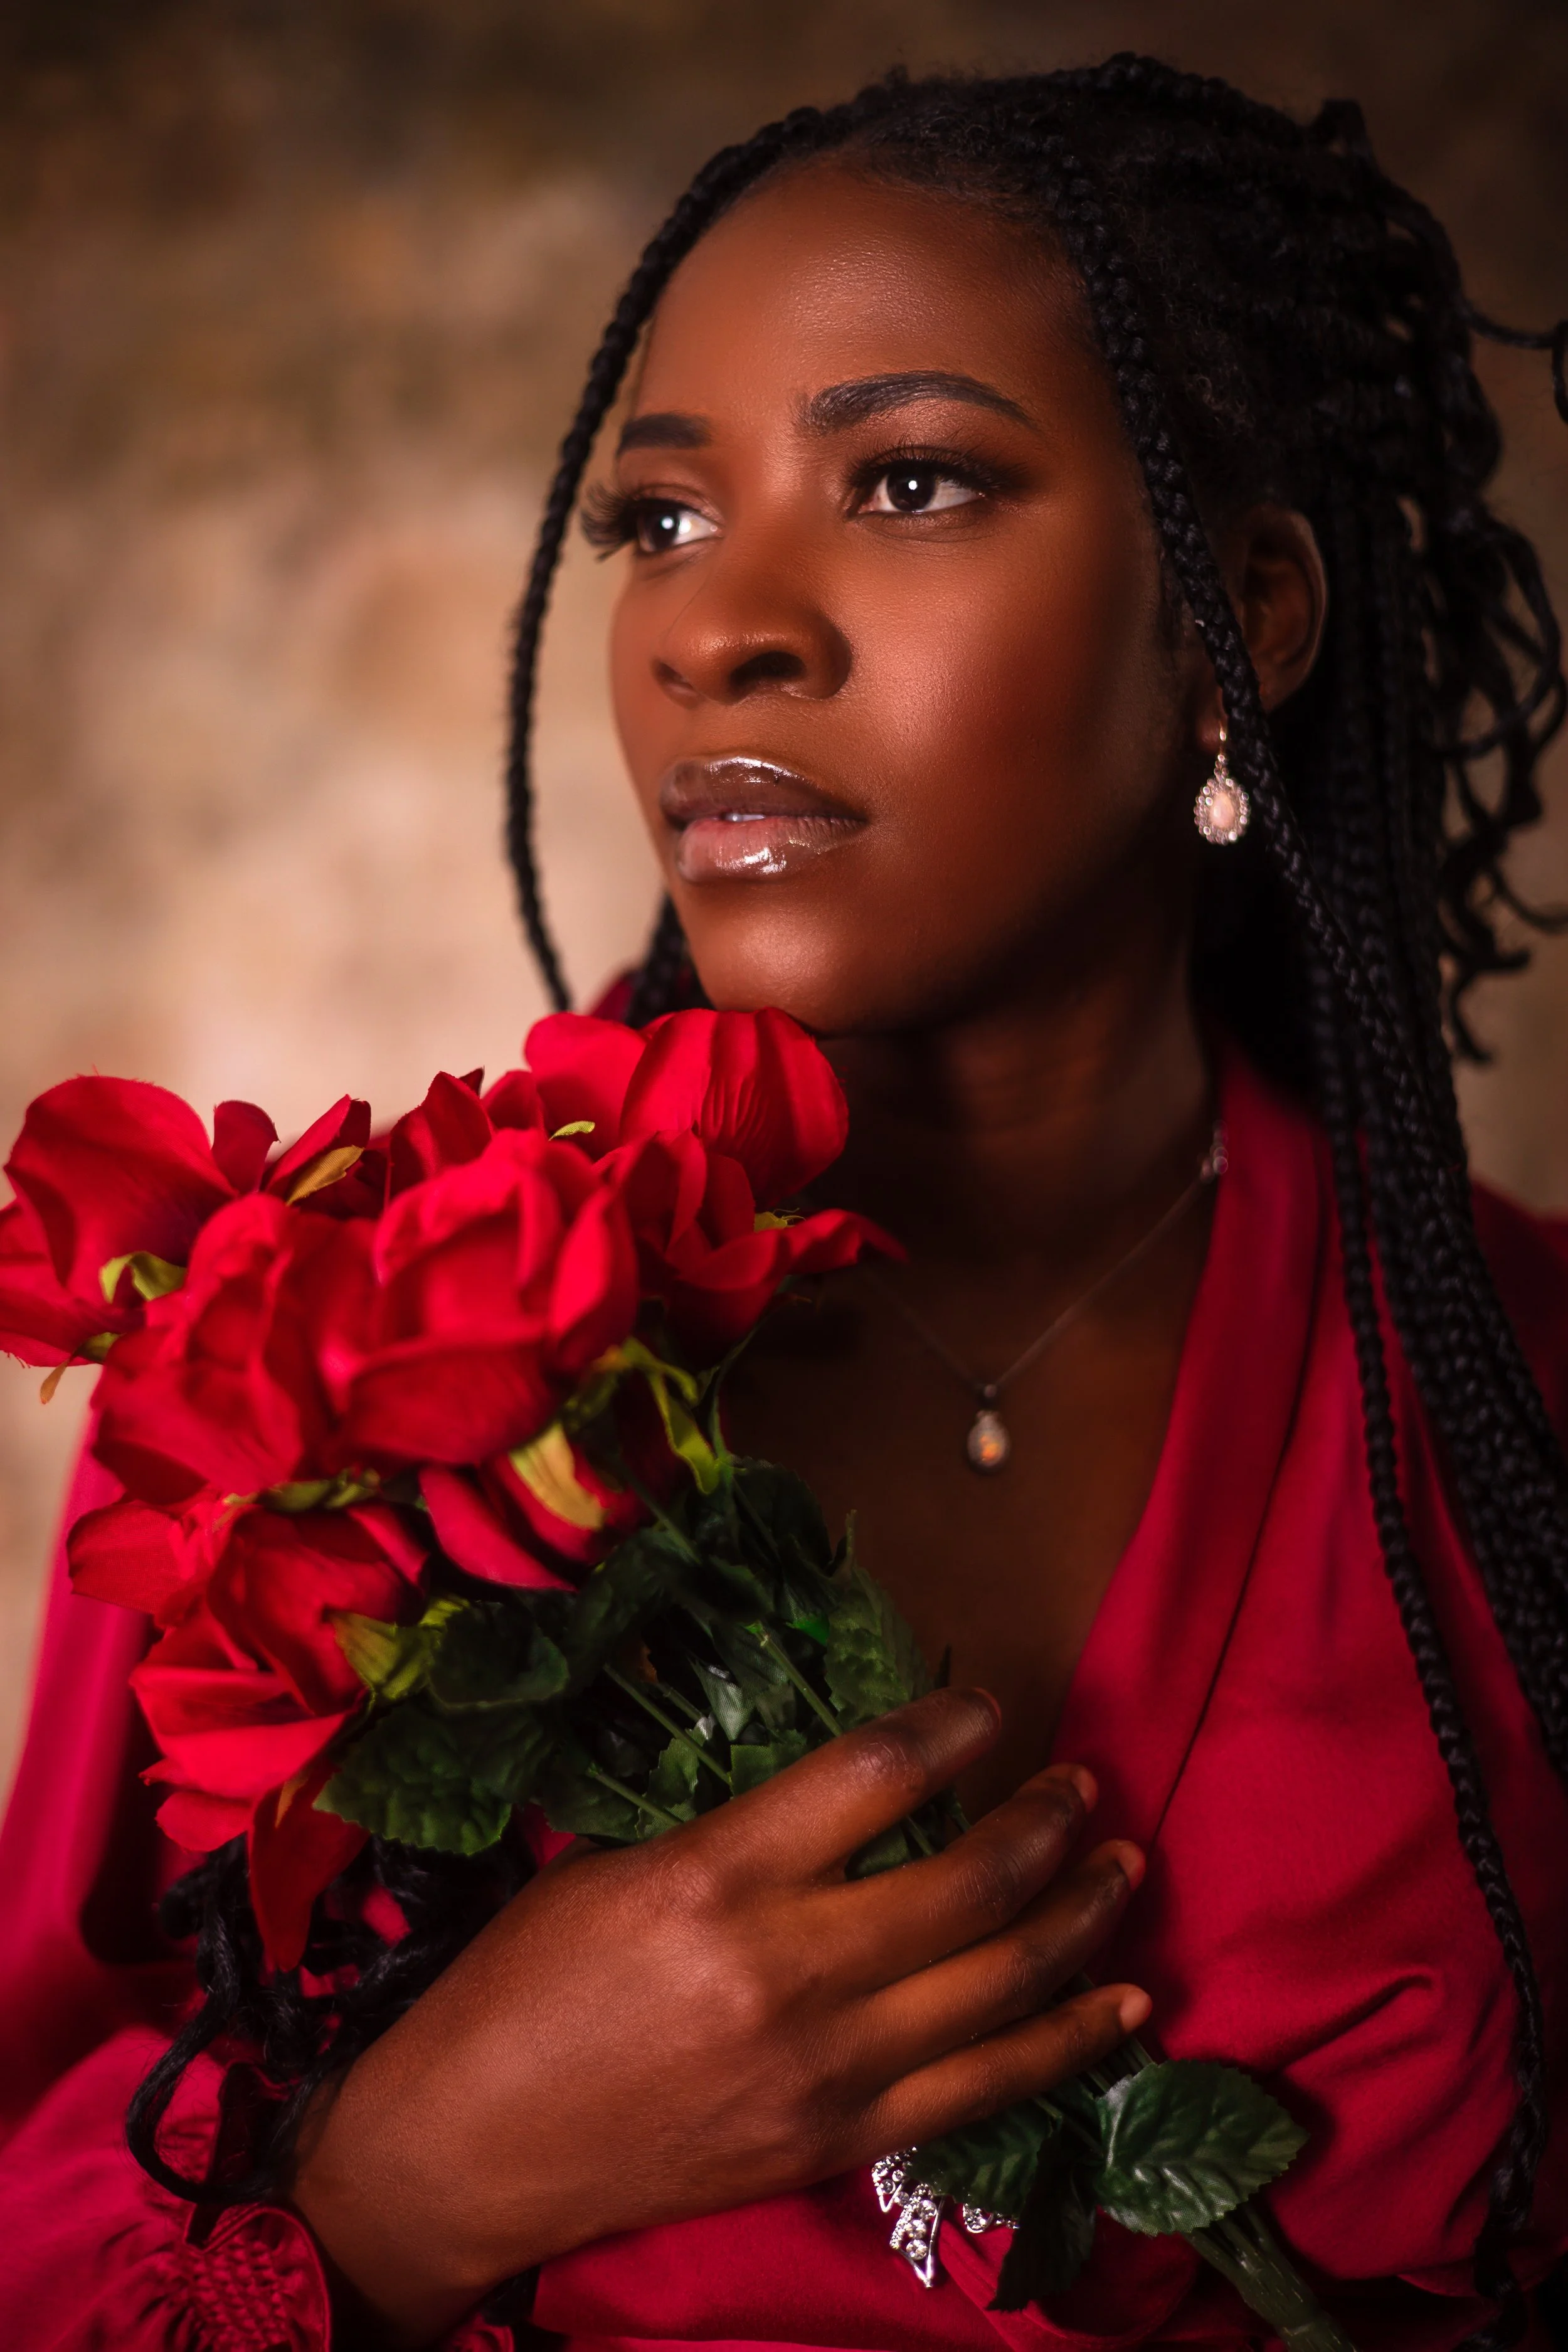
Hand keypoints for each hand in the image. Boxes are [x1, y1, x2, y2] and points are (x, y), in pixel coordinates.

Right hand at [291, 1687, 1147, 2347]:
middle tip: (1082, 1781)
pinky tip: (1123, 2004)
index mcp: (716, 1878)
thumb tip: (843, 1776)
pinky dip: (1068, 2042)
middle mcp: (786, 1971)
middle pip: (967, 1882)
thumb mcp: (611, 1864)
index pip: (874, 1776)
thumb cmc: (523, 1985)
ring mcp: (825, 2067)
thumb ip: (734, 1825)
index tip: (987, 1706)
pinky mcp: (839, 2138)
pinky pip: (987, 2089)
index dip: (950, 1729)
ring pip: (1000, 1983)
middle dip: (1046, 1820)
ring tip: (1123, 1863)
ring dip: (1081, 1916)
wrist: (473, 2148)